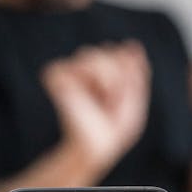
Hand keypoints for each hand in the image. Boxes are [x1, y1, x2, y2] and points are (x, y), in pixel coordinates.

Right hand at [41, 41, 150, 175]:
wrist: (97, 147)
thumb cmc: (114, 128)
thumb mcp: (134, 97)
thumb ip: (136, 69)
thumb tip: (132, 45)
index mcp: (104, 72)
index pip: (120, 53)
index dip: (128, 74)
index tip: (123, 98)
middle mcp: (85, 68)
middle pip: (107, 51)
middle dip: (117, 76)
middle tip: (113, 102)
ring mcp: (69, 71)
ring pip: (90, 53)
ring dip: (106, 79)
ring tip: (103, 101)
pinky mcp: (55, 76)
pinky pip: (74, 63)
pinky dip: (87, 81)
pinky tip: (86, 98)